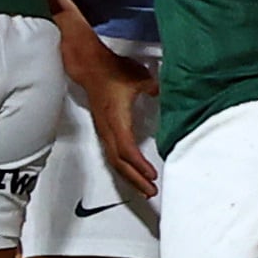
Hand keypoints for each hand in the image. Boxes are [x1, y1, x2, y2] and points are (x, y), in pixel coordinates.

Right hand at [57, 11, 156, 190]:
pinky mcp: (104, 129)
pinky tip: (130, 171)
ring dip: (129, 176)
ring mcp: (104, 130)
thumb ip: (155, 89)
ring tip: (143, 187)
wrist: (90, 65)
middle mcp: (108, 129)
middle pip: (120, 162)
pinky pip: (112, 153)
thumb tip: (167, 96)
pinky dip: (123, 166)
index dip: (139, 165)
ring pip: (114, 160)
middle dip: (135, 179)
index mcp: (117, 119)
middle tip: (150, 191)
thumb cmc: (111, 71)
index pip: (127, 149)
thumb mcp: (140, 78)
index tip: (152, 175)